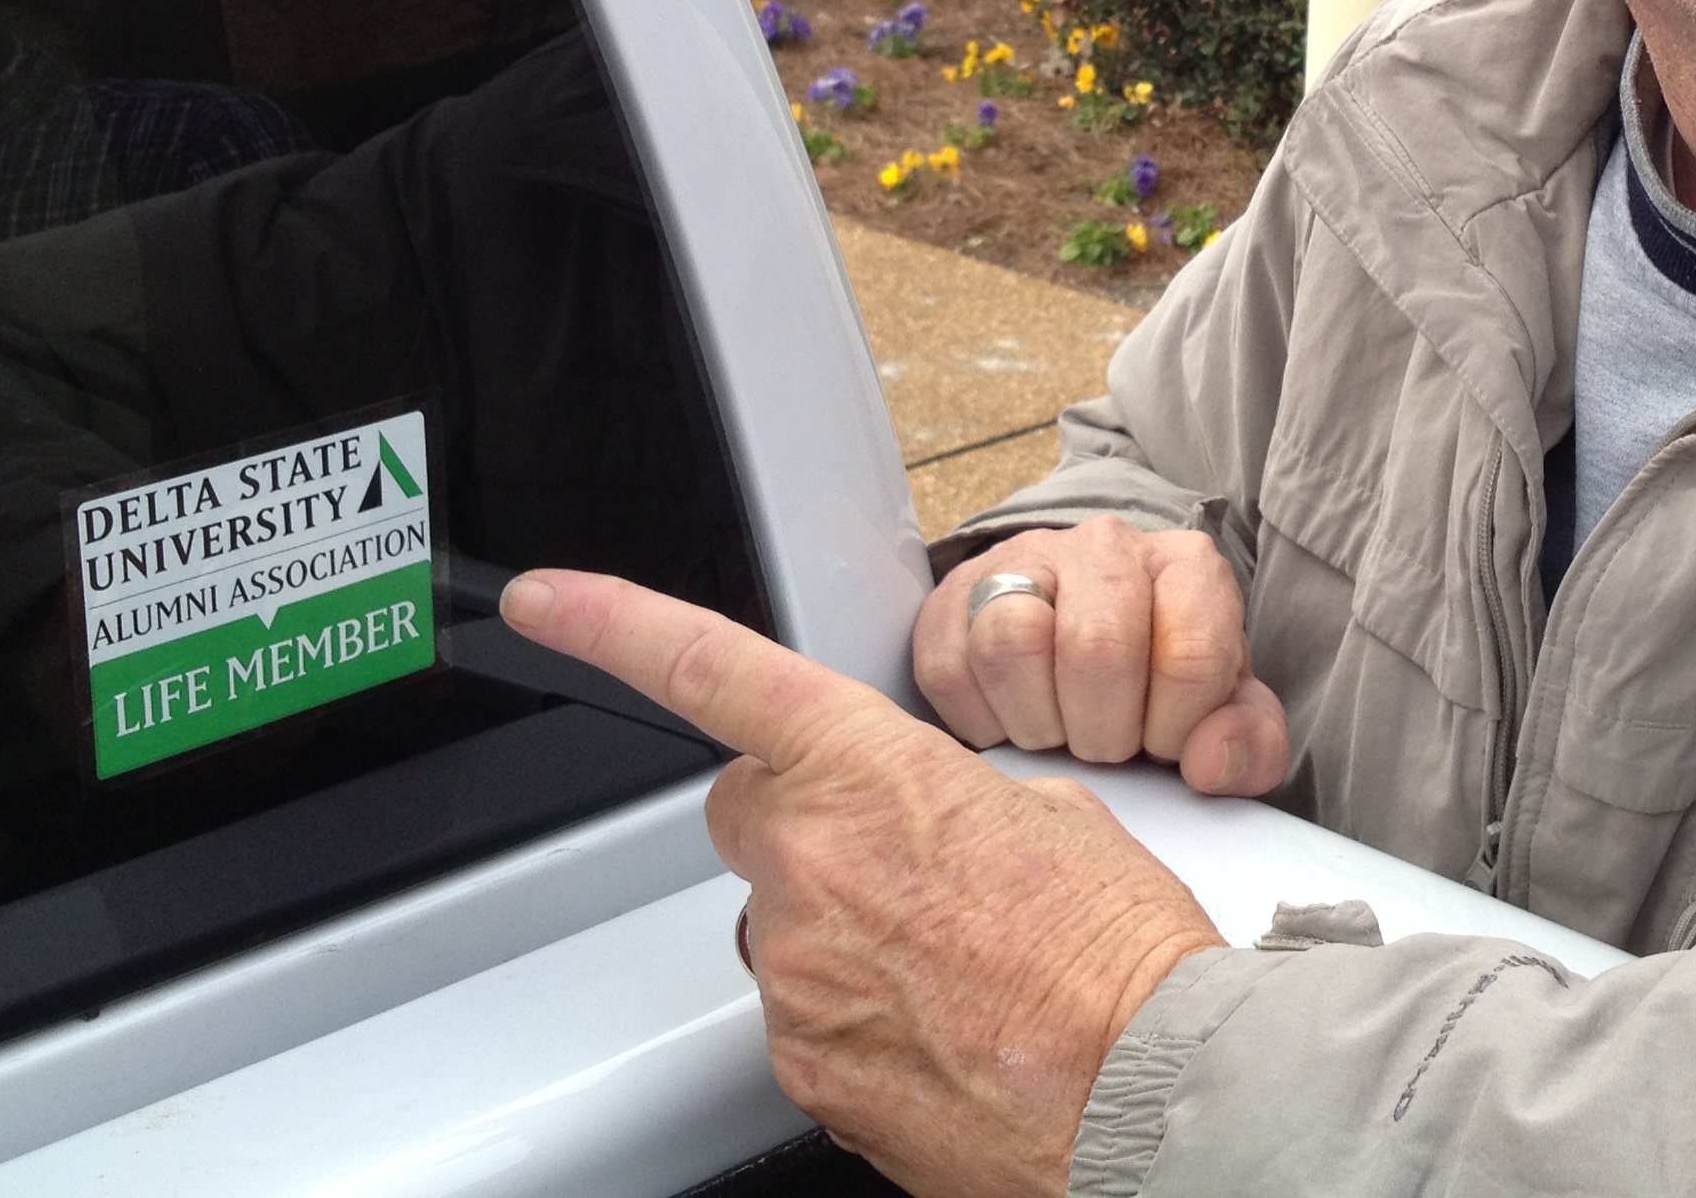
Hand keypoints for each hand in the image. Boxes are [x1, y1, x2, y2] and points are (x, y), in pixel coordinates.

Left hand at [502, 569, 1223, 1197]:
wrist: (1148, 1093)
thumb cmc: (1122, 958)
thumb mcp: (1057, 818)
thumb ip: (952, 800)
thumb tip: (932, 831)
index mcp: (872, 775)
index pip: (715, 673)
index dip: (613, 626)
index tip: (546, 602)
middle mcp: (812, 868)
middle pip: (749, 817)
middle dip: (804, 825)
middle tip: (900, 862)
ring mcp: (798, 976)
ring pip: (786, 927)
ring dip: (845, 931)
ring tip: (956, 964)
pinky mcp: (801, 1068)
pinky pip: (807, 1017)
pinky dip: (861, 1017)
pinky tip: (945, 1027)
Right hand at [915, 518, 1288, 795]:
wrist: (1077, 643)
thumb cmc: (1161, 686)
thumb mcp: (1224, 713)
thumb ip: (1250, 742)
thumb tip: (1209, 765)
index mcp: (1187, 567)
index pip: (1191, 656)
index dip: (1174, 729)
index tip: (1162, 744)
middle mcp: (1106, 545)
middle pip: (1096, 650)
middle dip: (1102, 732)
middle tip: (1105, 745)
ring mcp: (1022, 560)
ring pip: (1012, 643)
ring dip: (1037, 723)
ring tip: (1057, 731)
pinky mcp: (951, 596)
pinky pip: (949, 670)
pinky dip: (980, 722)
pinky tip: (1011, 720)